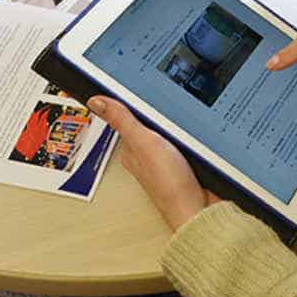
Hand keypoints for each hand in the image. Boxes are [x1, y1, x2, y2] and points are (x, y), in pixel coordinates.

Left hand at [88, 96, 219, 230]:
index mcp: (132, 149)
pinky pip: (188, 141)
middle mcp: (148, 154)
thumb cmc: (170, 186)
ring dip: (180, 124)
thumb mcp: (144, 144)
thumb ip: (123, 121)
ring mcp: (169, 158)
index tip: (140, 86)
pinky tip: (198, 134)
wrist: (201, 210)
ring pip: (172, 131)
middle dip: (161, 112)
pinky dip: (194, 136)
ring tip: (185, 117)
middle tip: (169, 101)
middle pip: (152, 122)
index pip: (129, 116)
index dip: (135, 101)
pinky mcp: (187, 162)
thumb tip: (96, 101)